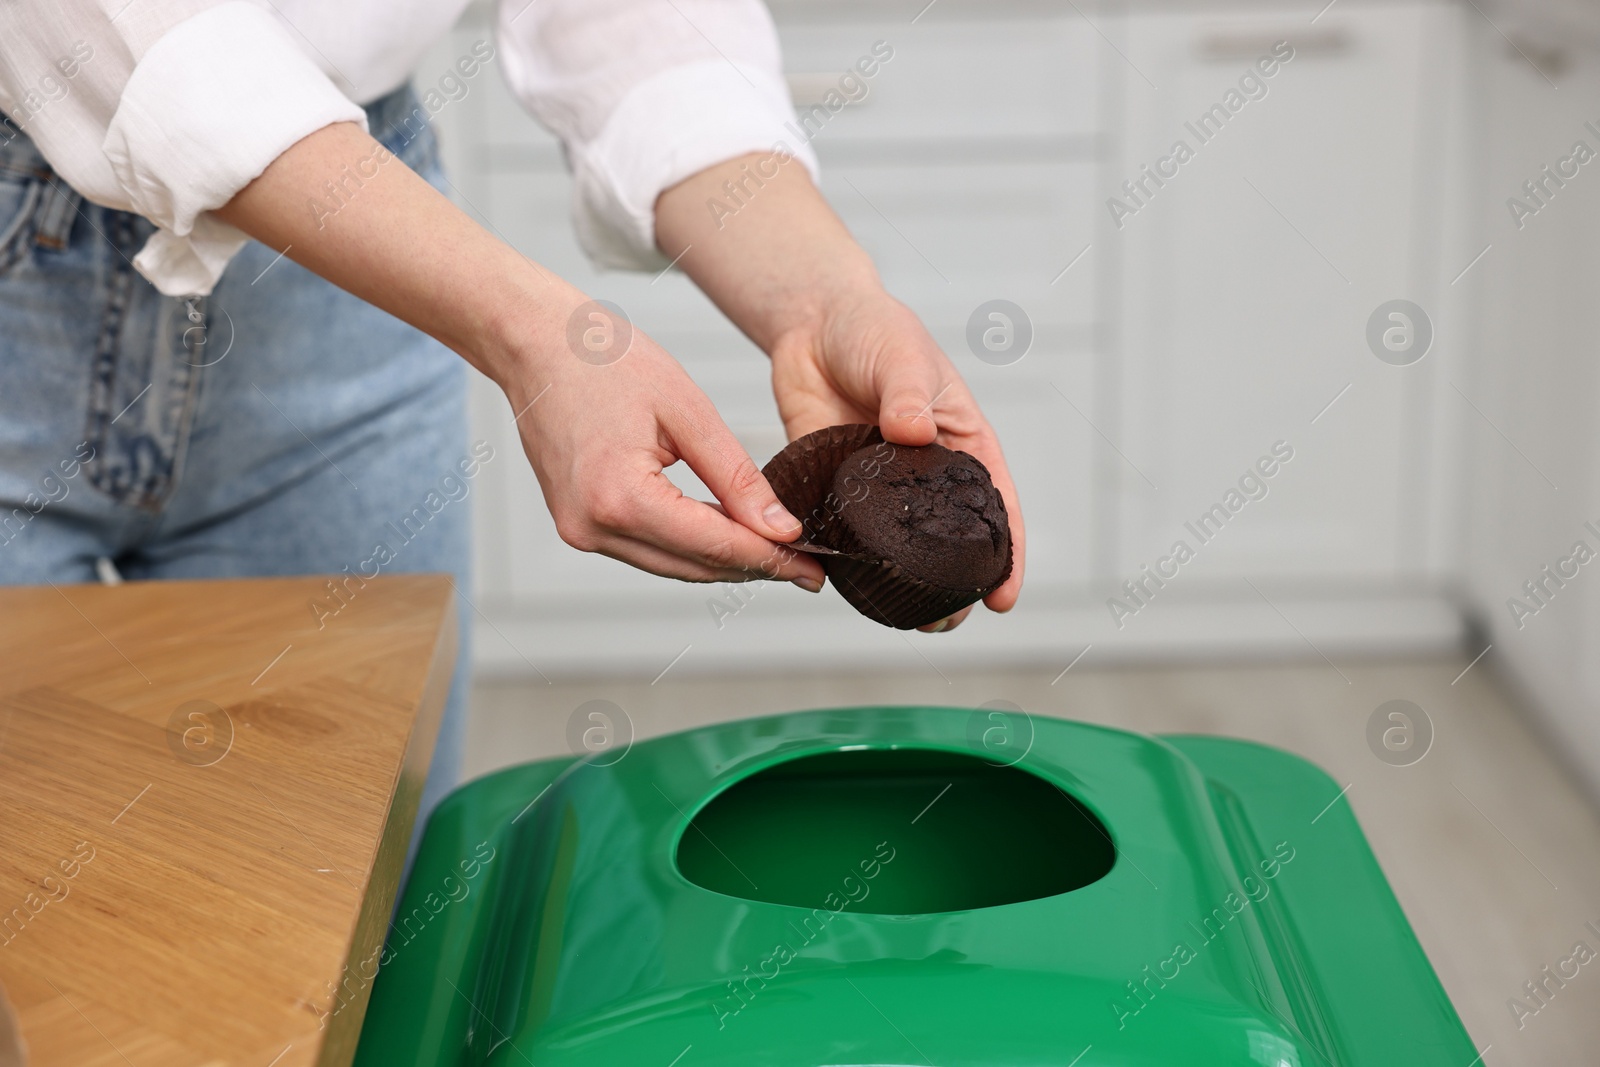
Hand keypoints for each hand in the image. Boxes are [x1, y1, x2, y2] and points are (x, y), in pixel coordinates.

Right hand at [215, 125, 820, 591]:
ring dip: (723, 562)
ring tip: (777, 554)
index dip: (771, 560)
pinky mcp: (578, 525)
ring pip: (673, 566)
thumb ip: (736, 478)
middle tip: (807, 568)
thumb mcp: (687, 410)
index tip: (814, 571)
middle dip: (754, 567)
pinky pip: (648, 549)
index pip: (715, 545)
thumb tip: (780, 530)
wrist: (532, 342)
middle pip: (695, 566)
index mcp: (620, 497)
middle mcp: (594, 528)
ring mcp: (580, 531)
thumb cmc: (604, 360)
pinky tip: (727, 536)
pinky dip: (690, 547)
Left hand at [769, 287, 1025, 631]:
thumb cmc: (875, 332)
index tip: (1002, 598)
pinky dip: (846, 562)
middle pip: (948, 541)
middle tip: (948, 624)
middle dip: (953, 587)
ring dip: (902, 586)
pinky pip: (843, 533)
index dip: (1004, 555)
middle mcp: (925, 475)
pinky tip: (847, 590)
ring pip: (898, 548)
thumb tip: (910, 431)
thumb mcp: (903, 356)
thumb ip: (906, 393)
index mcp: (962, 444)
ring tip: (907, 624)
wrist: (813, 324)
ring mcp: (880, 487)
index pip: (995, 506)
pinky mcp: (834, 488)